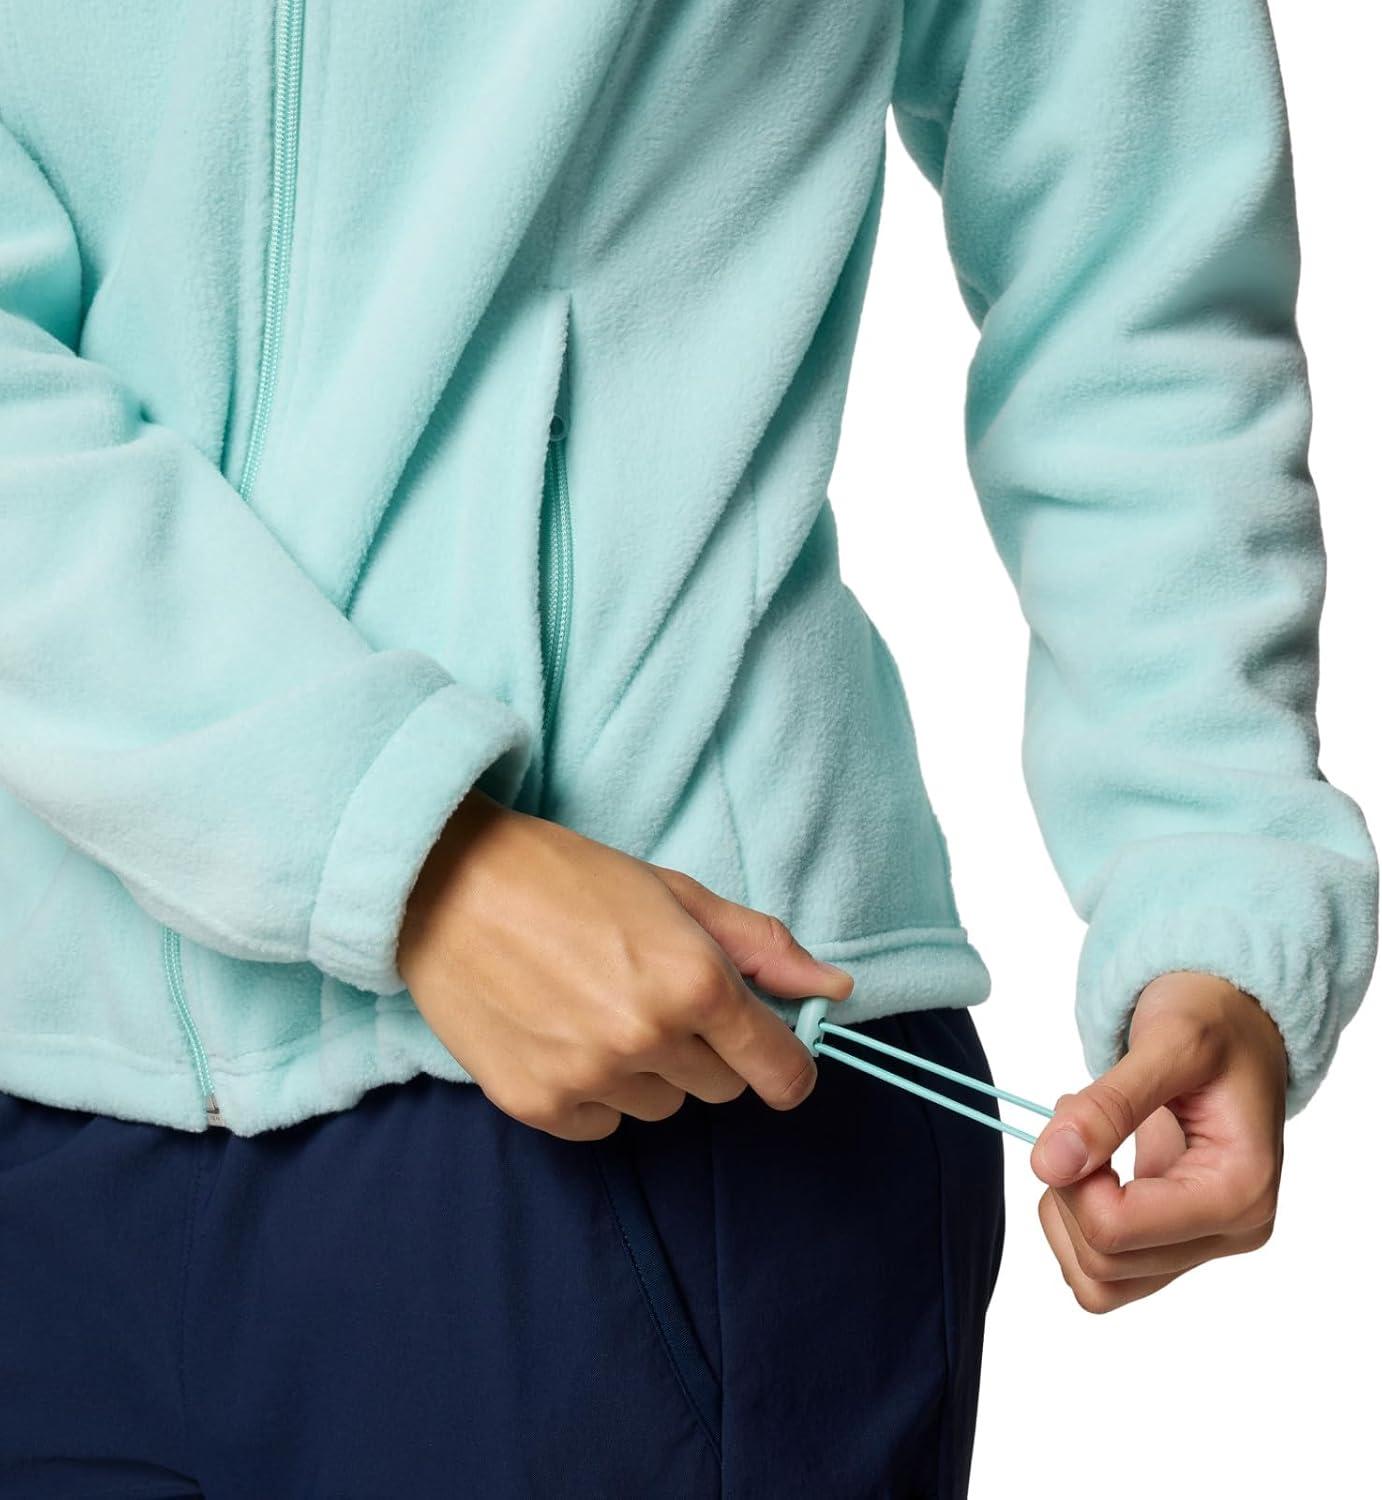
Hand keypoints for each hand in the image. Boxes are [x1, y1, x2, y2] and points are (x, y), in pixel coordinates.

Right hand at [397, 789, 853, 1140]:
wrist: (446, 885)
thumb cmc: (567, 876)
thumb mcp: (676, 893)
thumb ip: (761, 947)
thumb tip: (833, 990)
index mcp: (694, 982)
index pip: (779, 1069)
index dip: (785, 1064)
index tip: (775, 1058)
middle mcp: (648, 1039)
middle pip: (721, 1089)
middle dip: (707, 1049)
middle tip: (658, 994)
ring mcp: (589, 1078)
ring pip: (662, 1108)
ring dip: (650, 1071)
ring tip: (601, 1007)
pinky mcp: (536, 1105)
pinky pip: (603, 1126)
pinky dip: (597, 1092)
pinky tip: (565, 1035)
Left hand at [1030, 970, 1287, 1312]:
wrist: (1236, 1021)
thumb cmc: (1214, 1023)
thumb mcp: (1166, 1042)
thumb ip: (1108, 1105)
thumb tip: (1050, 1164)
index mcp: (1240, 1191)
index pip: (1116, 1231)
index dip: (1071, 1179)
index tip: (1075, 1111)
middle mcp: (1230, 1232)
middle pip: (1103, 1261)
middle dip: (1066, 1189)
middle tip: (1078, 1114)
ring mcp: (1202, 1242)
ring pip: (1099, 1281)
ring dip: (1066, 1213)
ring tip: (1085, 1141)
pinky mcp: (1176, 1239)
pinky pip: (1104, 1270)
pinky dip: (1075, 1223)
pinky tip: (1090, 1164)